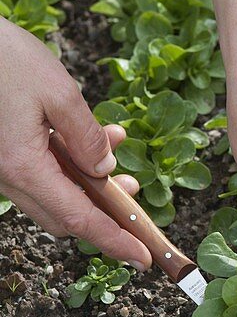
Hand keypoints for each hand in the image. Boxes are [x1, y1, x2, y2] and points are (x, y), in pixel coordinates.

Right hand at [0, 19, 151, 268]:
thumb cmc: (3, 59)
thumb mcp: (58, 91)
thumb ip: (85, 135)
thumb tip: (104, 169)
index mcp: (23, 167)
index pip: (78, 219)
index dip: (113, 240)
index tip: (142, 257)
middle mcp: (7, 176)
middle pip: (64, 215)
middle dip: (105, 212)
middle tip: (137, 197)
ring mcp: (1, 166)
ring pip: (52, 193)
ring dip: (88, 183)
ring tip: (118, 152)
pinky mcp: (0, 152)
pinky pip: (39, 171)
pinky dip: (69, 163)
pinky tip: (91, 136)